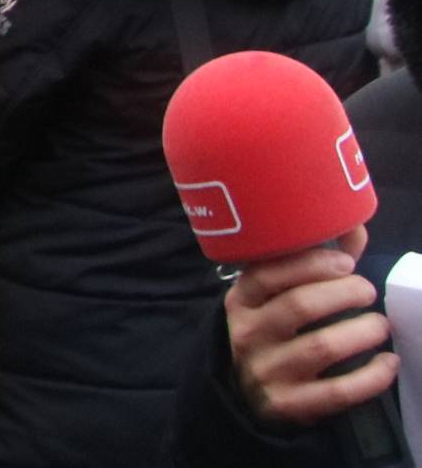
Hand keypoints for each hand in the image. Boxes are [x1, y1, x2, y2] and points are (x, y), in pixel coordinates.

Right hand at [226, 224, 400, 425]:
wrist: (247, 396)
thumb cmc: (274, 334)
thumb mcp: (276, 298)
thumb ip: (314, 264)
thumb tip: (353, 225)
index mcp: (241, 302)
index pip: (267, 274)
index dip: (311, 264)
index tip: (346, 263)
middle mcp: (248, 335)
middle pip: (299, 306)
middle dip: (345, 293)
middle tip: (368, 291)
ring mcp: (267, 372)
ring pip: (321, 347)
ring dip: (362, 331)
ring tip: (381, 325)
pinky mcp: (288, 405)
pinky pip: (337, 391)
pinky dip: (372, 376)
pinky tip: (388, 362)